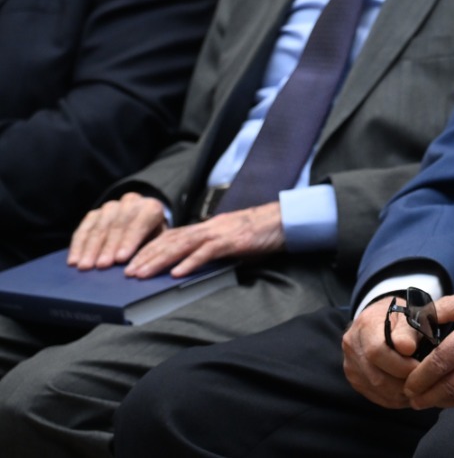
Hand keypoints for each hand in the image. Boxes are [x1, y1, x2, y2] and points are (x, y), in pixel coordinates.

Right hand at [67, 193, 167, 269]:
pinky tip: (74, 261)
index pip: (138, 223)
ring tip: (85, 266)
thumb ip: (149, 250)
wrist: (144, 224)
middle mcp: (130, 203)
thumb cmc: (152, 238)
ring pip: (98, 227)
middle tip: (101, 265)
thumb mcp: (158, 242)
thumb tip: (136, 266)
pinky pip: (83, 229)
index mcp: (151, 208)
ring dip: (90, 248)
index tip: (120, 259)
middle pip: (117, 225)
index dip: (128, 241)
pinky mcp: (93, 214)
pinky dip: (77, 246)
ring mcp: (110, 207)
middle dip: (108, 247)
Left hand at [122, 203, 285, 278]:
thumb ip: (210, 252)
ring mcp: (219, 233)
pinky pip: (206, 252)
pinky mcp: (233, 241)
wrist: (285, 221)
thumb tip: (191, 269)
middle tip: (126, 273)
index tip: (130, 262)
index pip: (169, 237)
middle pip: (169, 241)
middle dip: (145, 257)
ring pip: (181, 246)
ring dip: (158, 261)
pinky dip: (189, 263)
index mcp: (205, 228)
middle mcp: (207, 228)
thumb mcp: (229, 242)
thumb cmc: (258, 234)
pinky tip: (175, 274)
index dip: (148, 249)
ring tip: (141, 274)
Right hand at [343, 296, 423, 408]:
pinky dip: (394, 398)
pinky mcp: (355, 380)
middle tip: (424, 381)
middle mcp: (352, 346)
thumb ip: (408, 330)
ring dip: (401, 393)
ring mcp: (351, 366)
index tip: (420, 366)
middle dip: (403, 382)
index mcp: (365, 325)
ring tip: (419, 387)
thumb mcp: (408, 313)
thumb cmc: (400, 315)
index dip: (401, 364)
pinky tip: (409, 392)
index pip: (377, 351)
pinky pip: (375, 396)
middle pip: (377, 376)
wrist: (381, 318)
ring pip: (376, 389)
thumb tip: (407, 348)